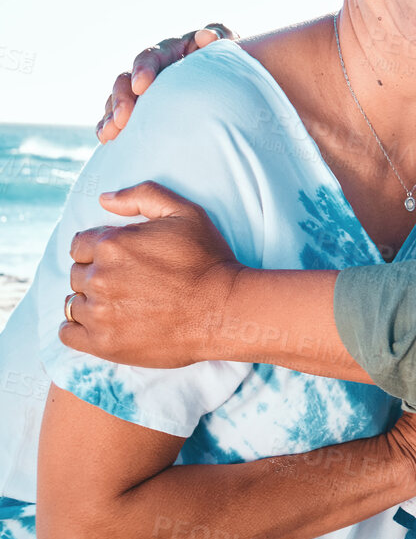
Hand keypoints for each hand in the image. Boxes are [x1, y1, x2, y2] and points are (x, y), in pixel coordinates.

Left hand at [63, 181, 245, 367]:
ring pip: (73, 302)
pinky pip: (67, 333)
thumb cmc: (209, 261)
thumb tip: (104, 199)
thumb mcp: (187, 213)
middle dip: (98, 275)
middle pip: (77, 274)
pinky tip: (102, 323)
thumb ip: (143, 195)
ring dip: (91, 302)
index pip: (80, 245)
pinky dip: (78, 328)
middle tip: (130, 283)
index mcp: (112, 243)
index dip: (100, 250)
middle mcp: (99, 277)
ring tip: (121, 305)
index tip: (124, 260)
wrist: (226, 311)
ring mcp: (99, 312)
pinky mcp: (103, 343)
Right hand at [97, 24, 232, 142]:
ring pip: (119, 99)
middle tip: (123, 120)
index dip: (144, 70)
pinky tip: (107, 139)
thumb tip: (205, 36)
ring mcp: (144, 88)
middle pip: (127, 79)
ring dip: (112, 115)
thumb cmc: (232, 58)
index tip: (142, 87)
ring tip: (110, 134)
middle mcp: (152, 68)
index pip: (152, 56)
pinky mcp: (142, 106)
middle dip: (122, 99)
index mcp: (172, 50)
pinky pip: (119, 115)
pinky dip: (111, 125)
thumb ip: (219, 38)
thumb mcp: (229, 45)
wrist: (235, 77)